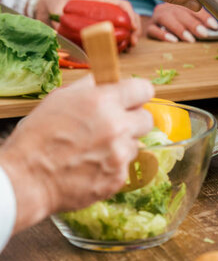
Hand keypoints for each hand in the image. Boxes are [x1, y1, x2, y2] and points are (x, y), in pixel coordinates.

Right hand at [0, 76, 153, 232]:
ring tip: (94, 149)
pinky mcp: (118, 178)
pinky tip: (91, 166)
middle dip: (133, 120)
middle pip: (147, 118)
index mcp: (103, 102)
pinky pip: (125, 167)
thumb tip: (108, 80)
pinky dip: (112, 166)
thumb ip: (89, 87)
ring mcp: (120, 155)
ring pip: (136, 144)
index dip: (138, 94)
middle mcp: (117, 127)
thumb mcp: (59, 99)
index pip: (144, 89)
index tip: (132, 99)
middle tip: (114, 125)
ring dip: (121, 145)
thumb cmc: (37, 138)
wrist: (26, 180)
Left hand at [34, 0, 141, 45]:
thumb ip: (58, 15)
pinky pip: (117, 33)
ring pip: (125, 25)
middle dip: (134, 29)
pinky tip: (122, 48)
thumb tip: (60, 26)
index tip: (132, 28)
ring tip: (130, 47)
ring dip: (131, 36)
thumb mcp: (55, 8)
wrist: (52, 7)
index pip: (121, 5)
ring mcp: (106, 18)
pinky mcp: (103, 27)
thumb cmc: (56, 5)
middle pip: (128, 16)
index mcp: (98, 1)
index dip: (130, 15)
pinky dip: (122, 41)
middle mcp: (105, 9)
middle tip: (133, 42)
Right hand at [146, 2, 217, 41]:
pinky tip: (172, 40)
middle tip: (204, 34)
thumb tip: (214, 29)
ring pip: (166, 19)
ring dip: (180, 29)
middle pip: (179, 12)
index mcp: (179, 2)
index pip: (192, 7)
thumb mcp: (187, 22)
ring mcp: (157, 16)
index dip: (204, 16)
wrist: (148, 27)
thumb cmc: (175, 26)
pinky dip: (163, 34)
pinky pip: (153, 29)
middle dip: (193, 23)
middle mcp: (167, 7)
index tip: (214, 26)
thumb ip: (198, 22)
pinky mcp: (148, 27)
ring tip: (190, 39)